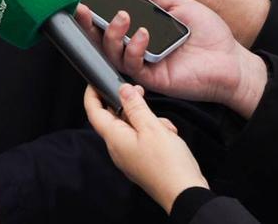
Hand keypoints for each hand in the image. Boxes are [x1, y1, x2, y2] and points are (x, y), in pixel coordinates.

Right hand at [75, 0, 267, 116]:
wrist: (232, 60)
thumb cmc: (211, 35)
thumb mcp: (180, 5)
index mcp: (142, 30)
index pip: (111, 21)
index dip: (94, 12)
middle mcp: (138, 48)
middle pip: (102, 39)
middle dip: (88, 25)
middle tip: (84, 9)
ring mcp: (144, 64)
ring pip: (111, 53)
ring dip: (111, 34)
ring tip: (123, 17)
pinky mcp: (152, 78)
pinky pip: (132, 65)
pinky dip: (133, 48)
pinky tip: (143, 35)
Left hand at [83, 84, 206, 214]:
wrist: (185, 194)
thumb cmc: (169, 164)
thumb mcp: (152, 127)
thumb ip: (135, 106)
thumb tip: (122, 89)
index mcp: (115, 138)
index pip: (94, 112)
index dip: (92, 95)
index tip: (95, 82)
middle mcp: (118, 149)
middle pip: (115, 118)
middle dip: (128, 104)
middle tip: (140, 93)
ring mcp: (129, 156)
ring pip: (132, 127)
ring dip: (148, 120)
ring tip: (165, 127)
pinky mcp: (141, 161)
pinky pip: (142, 139)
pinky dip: (154, 133)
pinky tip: (168, 136)